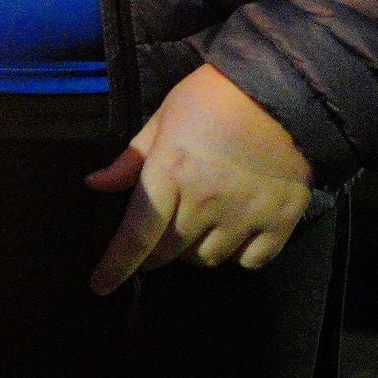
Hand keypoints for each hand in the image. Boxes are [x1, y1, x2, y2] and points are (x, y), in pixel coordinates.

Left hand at [85, 62, 315, 292]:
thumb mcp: (163, 117)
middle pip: (169, 253)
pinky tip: (235, 231)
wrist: (283, 91)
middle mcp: (206, 201)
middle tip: (159, 234)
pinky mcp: (279, 221)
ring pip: (207, 260)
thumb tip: (94, 184)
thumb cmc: (214, 98)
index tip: (99, 286)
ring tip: (200, 224)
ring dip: (194, 251)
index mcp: (171, 172)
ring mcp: (245, 214)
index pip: (136, 234)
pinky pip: (250, 261)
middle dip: (155, 251)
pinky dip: (238, 255)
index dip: (116, 266)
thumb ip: (131, 159)